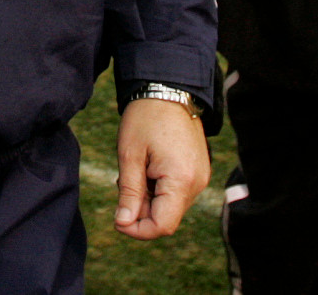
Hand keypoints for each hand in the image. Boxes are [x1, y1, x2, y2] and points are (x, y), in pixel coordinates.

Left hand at [114, 97, 210, 239]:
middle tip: (123, 181)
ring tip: (136, 169)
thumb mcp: (129, 155)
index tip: (117, 218)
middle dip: (141, 209)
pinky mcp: (198, 171)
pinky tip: (148, 167)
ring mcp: (200, 177)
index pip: (162, 226)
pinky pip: (177, 192)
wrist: (168, 88)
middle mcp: (197, 183)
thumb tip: (123, 224)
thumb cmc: (145, 118)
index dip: (137, 229)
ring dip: (149, 198)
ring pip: (170, 205)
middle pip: (166, 217)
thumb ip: (129, 193)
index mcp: (181, 180)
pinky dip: (159, 188)